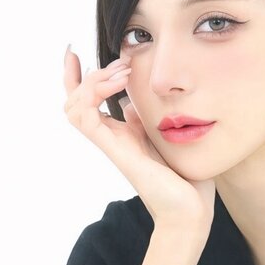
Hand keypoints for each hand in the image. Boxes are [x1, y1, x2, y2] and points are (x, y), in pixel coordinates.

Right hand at [62, 46, 215, 232]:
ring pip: (73, 107)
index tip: (75, 52)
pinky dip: (94, 93)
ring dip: (91, 81)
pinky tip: (119, 81)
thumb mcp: (168, 138)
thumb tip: (131, 102)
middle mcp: (113, 138)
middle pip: (73, 101)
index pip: (87, 102)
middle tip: (117, 62)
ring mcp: (112, 145)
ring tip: (120, 70)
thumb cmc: (186, 181)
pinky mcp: (116, 151)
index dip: (77, 77)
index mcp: (123, 134)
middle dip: (81, 74)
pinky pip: (85, 118)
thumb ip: (149, 120)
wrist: (191, 212)